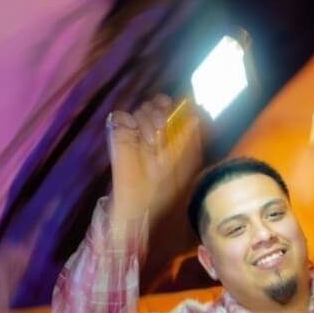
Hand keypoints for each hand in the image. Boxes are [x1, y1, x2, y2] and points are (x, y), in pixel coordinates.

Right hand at [107, 95, 200, 222]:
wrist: (138, 208)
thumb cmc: (161, 192)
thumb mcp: (180, 168)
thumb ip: (187, 143)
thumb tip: (195, 118)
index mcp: (167, 137)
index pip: (170, 109)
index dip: (173, 106)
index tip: (178, 111)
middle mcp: (151, 132)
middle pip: (155, 104)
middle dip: (160, 110)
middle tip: (163, 127)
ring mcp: (134, 134)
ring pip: (141, 109)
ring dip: (148, 119)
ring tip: (152, 141)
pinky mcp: (118, 136)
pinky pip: (121, 116)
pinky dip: (128, 120)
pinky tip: (137, 135)